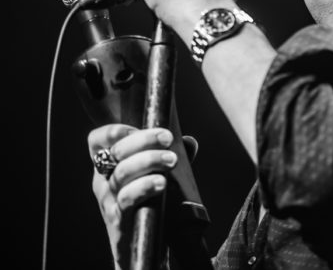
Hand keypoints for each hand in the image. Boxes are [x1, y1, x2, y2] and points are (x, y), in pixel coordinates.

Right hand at [88, 125, 177, 269]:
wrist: (139, 251)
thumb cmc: (147, 208)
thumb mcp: (155, 179)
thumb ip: (170, 158)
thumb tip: (190, 142)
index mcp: (107, 168)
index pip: (97, 141)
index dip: (114, 130)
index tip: (138, 126)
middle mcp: (103, 182)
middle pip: (115, 152)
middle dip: (143, 140)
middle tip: (167, 138)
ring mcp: (109, 202)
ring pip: (123, 173)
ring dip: (149, 160)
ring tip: (171, 160)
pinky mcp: (119, 220)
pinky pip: (128, 199)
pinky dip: (145, 187)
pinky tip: (161, 183)